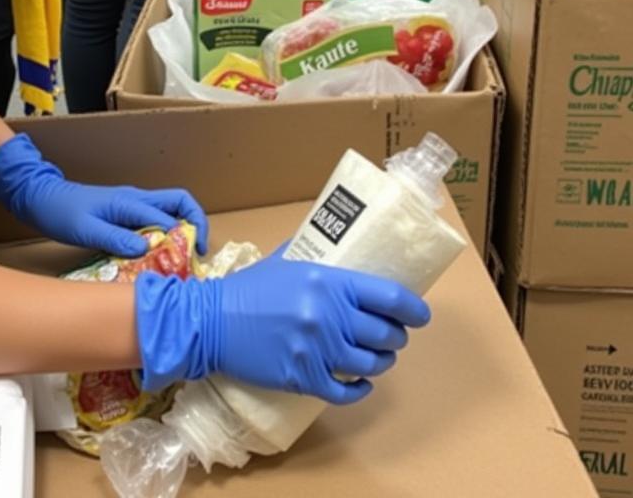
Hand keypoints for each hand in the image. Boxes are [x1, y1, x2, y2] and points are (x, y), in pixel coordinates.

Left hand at [0, 134, 208, 256]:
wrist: (41, 198)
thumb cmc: (61, 213)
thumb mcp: (85, 230)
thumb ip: (115, 239)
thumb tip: (147, 250)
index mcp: (129, 202)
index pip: (168, 217)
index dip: (185, 236)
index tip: (191, 259)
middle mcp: (136, 199)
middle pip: (179, 202)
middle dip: (195, 223)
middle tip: (199, 251)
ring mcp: (131, 204)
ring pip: (169, 210)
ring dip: (181, 229)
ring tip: (183, 256)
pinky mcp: (124, 213)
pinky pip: (154, 220)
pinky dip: (165, 234)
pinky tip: (158, 254)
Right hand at [136, 245, 429, 399]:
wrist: (211, 320)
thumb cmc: (249, 287)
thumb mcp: (285, 260)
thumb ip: (315, 253)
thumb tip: (340, 242)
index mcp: (328, 281)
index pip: (390, 296)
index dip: (413, 308)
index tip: (420, 314)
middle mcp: (328, 315)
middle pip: (386, 333)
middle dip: (396, 336)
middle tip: (393, 334)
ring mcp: (317, 349)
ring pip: (371, 363)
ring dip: (382, 362)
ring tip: (379, 357)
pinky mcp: (304, 377)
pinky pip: (346, 390)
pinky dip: (360, 389)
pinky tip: (362, 382)